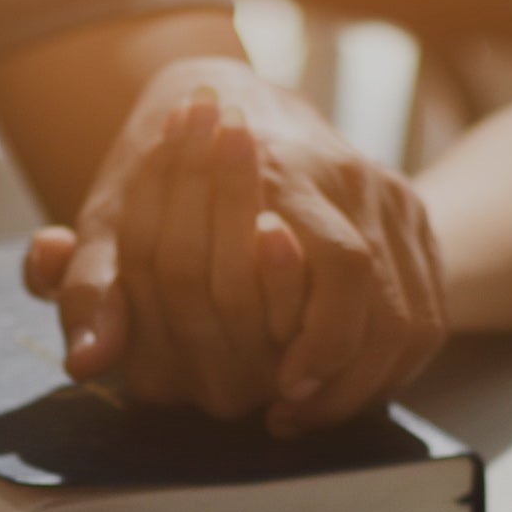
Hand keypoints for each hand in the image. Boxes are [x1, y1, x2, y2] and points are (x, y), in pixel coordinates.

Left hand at [28, 60, 444, 434]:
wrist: (225, 99)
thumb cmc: (159, 173)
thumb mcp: (113, 226)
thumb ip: (93, 289)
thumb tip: (86, 361)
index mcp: (284, 166)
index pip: (339, 268)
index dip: (317, 344)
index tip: (279, 394)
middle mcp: (349, 176)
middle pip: (384, 295)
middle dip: (342, 371)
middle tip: (289, 412)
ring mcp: (390, 196)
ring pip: (415, 312)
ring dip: (367, 376)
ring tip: (310, 410)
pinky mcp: (411, 219)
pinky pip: (426, 309)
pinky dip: (389, 361)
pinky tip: (342, 388)